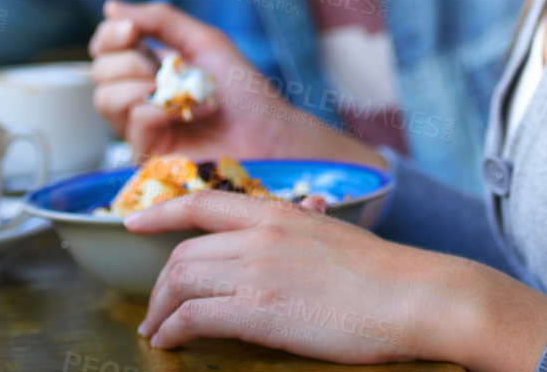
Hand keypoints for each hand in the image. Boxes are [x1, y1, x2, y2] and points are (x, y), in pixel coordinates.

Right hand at [87, 0, 381, 168]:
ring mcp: (142, 129)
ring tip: (181, 89)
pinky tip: (197, 111)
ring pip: (106, 100)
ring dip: (142, 85)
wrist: (271, 131)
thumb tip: (110, 6)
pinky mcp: (151, 157)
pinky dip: (163, 110)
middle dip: (128, 61)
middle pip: (98, 74)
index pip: (104, 50)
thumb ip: (159, 20)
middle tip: (164, 66)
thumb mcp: (203, 41)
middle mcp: (138, 98)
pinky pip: (135, 124)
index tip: (131, 29)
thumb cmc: (242, 90)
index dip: (109, 36)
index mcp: (147, 69)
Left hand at [129, 192, 546, 369]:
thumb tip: (310, 208)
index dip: (162, 214)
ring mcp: (257, 271)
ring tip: (155, 330)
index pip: (203, 203)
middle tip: (154, 307)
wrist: (413, 296)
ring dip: (159, 309)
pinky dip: (172, 329)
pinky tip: (170, 342)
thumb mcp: (336, 234)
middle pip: (184, 251)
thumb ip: (309, 224)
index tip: (133, 222)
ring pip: (180, 280)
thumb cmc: (384, 274)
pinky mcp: (258, 309)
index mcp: (277, 214)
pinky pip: (194, 315)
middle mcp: (259, 235)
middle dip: (159, 282)